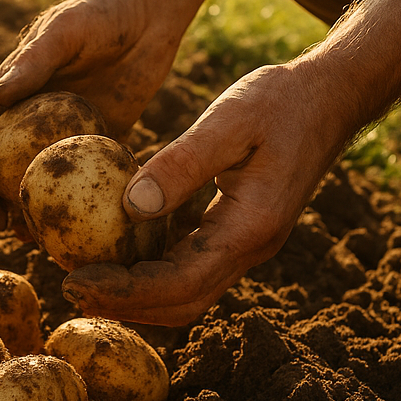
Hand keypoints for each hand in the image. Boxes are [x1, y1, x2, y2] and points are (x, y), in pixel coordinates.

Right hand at [0, 0, 186, 235]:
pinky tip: (79, 232)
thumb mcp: (67, 31)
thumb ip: (35, 59)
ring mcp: (63, 132)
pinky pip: (83, 179)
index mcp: (13, 89)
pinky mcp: (99, 139)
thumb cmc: (101, 12)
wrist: (149, 11)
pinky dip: (75, 205)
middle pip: (0, 166)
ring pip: (37, 180)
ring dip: (27, 211)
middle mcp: (31, 116)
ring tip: (26, 242)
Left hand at [61, 62, 346, 325]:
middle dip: (124, 303)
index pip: (178, 284)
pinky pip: (193, 262)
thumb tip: (128, 206)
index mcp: (250, 228)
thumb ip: (182, 165)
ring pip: (187, 290)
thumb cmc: (283, 100)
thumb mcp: (229, 121)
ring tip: (85, 272)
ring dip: (138, 291)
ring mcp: (248, 242)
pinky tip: (119, 245)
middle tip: (69, 286)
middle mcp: (251, 248)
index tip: (73, 280)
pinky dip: (154, 266)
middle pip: (182, 304)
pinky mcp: (240, 228)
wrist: (332, 96)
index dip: (123, 290)